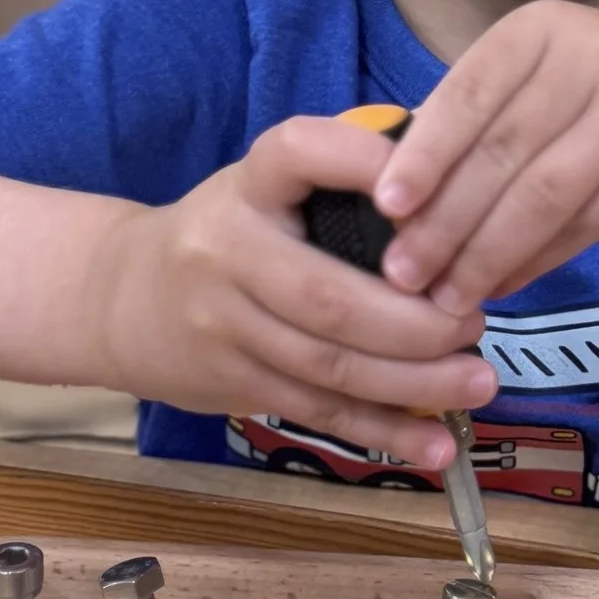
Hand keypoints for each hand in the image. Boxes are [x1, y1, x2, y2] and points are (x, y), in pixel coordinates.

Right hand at [87, 115, 498, 470]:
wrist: (120, 298)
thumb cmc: (227, 231)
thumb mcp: (266, 187)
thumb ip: (341, 180)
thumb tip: (456, 178)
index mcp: (248, 185)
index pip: (298, 155)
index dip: (363, 167)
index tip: (435, 190)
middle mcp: (227, 252)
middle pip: (329, 296)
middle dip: (415, 321)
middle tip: (475, 324)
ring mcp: (225, 326)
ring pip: (328, 364)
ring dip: (414, 381)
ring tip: (478, 381)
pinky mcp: (233, 383)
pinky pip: (317, 411)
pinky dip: (382, 431)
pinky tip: (435, 443)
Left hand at [370, 5, 598, 309]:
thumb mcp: (544, 82)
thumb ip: (477, 120)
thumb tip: (390, 190)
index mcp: (541, 29)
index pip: (468, 92)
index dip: (424, 153)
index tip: (384, 207)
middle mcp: (590, 55)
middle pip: (502, 151)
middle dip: (445, 220)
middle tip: (402, 273)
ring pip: (542, 195)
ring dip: (486, 254)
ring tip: (446, 297)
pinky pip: (584, 224)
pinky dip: (536, 262)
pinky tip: (501, 287)